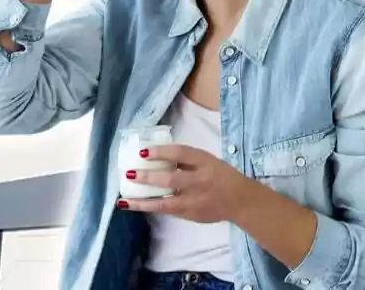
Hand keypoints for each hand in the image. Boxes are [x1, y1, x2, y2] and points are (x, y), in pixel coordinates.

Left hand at [117, 144, 256, 223]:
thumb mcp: (209, 162)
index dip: (161, 152)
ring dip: (143, 200)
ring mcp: (194, 199)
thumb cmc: (222, 176)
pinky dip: (149, 207)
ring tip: (124, 199)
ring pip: (165, 201)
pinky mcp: (190, 213)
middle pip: (171, 178)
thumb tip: (159, 156)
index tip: (143, 152)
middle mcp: (200, 180)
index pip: (181, 154)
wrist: (240, 201)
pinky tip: (134, 205)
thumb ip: (188, 160)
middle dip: (149, 177)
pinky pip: (166, 210)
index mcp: (206, 162)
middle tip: (130, 173)